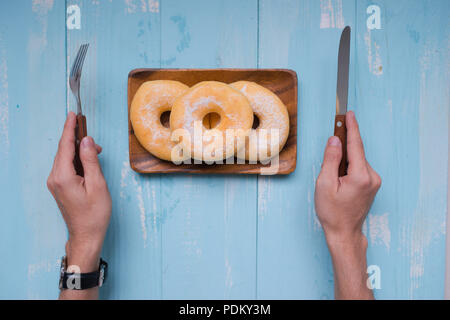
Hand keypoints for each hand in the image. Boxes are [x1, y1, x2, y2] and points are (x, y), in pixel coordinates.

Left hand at [47, 112, 110, 272]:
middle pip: (64, 150)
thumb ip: (91, 160)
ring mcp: (55, 183)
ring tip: (96, 151)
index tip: (73, 115)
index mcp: (63, 176)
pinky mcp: (59, 186)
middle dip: (78, 140)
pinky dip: (76, 159)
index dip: (69, 128)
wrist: (86, 235)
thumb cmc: (94, 214)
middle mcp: (54, 178)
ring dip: (79, 150)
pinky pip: (66, 166)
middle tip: (93, 137)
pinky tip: (88, 161)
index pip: (65, 146)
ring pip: (65, 158)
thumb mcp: (97, 185)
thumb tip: (86, 141)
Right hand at [315, 111, 380, 243]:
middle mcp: (372, 177)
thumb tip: (334, 141)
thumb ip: (330, 160)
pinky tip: (339, 181)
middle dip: (342, 148)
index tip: (349, 114)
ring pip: (357, 161)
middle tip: (330, 149)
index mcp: (360, 176)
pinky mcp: (372, 184)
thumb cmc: (332, 212)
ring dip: (343, 162)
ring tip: (332, 179)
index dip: (351, 128)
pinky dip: (348, 168)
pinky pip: (359, 168)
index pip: (356, 145)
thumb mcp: (324, 184)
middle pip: (356, 153)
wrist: (344, 232)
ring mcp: (374, 181)